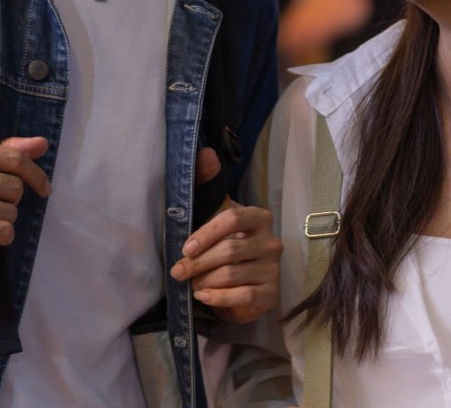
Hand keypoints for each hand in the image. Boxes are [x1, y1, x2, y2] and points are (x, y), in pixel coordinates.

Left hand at [170, 147, 281, 323]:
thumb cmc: (223, 244)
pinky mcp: (270, 294)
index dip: (206, 233)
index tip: (185, 248)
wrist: (240, 285)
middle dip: (198, 262)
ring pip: (231, 275)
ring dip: (204, 281)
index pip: (233, 219)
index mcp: (259, 218)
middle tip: (177, 271)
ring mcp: (273, 269)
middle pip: (230, 250)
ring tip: (192, 283)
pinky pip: (241, 297)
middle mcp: (271, 241)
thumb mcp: (214, 213)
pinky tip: (203, 296)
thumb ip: (208, 182)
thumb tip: (205, 152)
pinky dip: (217, 298)